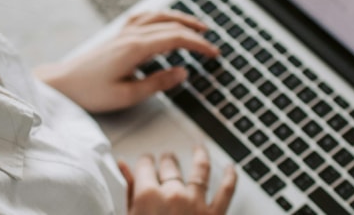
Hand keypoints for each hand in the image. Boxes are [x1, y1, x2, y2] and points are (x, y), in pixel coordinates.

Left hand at [36, 10, 218, 112]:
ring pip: (158, 16)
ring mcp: (123, 32)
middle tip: (212, 43)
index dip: (198, 45)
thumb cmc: (91, 92)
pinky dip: (161, 16)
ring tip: (197, 26)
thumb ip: (158, 83)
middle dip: (195, 32)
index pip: (176, 38)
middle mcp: (130, 35)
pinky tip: (165, 20)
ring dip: (180, 18)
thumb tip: (183, 72)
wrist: (62, 83)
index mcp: (135, 48)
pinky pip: (144, 17)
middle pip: (170, 24)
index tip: (214, 53)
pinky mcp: (118, 35)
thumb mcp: (127, 95)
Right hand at [119, 145, 237, 214]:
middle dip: (167, 160)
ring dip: (199, 156)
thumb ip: (128, 193)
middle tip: (166, 160)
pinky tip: (231, 168)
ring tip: (198, 150)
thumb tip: (123, 168)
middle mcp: (174, 194)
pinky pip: (226, 191)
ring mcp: (197, 203)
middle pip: (170, 165)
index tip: (144, 163)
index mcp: (147, 195)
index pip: (145, 165)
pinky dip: (231, 176)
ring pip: (200, 169)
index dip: (144, 162)